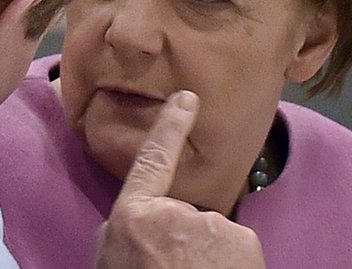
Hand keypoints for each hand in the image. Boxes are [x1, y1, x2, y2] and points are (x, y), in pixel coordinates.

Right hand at [94, 90, 264, 268]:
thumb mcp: (109, 261)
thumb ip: (127, 228)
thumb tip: (145, 215)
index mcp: (133, 217)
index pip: (151, 161)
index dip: (169, 127)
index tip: (186, 99)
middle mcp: (173, 214)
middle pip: (183, 212)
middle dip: (182, 236)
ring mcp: (210, 226)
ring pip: (210, 232)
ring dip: (207, 254)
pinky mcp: (241, 241)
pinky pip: (234, 247)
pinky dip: (228, 264)